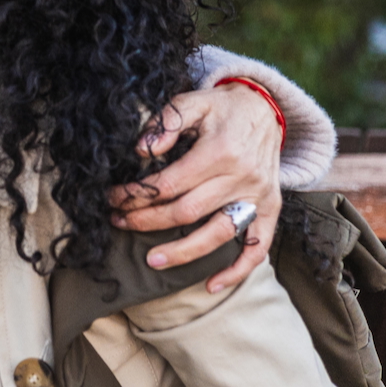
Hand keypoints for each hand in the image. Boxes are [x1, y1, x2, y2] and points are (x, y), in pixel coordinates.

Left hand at [110, 83, 283, 292]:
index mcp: (220, 152)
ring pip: (218, 235)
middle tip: (119, 223)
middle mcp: (242, 178)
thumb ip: (166, 123)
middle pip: (188, 212)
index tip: (114, 198)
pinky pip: (258, 247)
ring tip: (151, 261)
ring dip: (183, 252)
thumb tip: (141, 150)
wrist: (266, 109)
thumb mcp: (192, 101)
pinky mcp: (272, 209)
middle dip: (148, 222)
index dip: (137, 195)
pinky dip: (238, 270)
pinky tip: (212, 285)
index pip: (169, 184)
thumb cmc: (221, 108)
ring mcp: (259, 197)